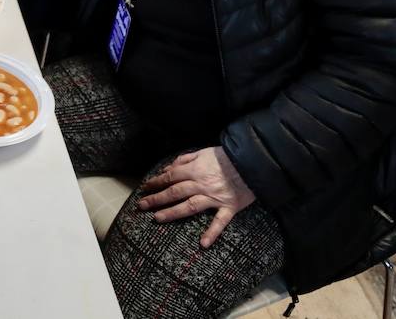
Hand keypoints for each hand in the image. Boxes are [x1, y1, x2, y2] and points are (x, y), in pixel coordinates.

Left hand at [138, 147, 256, 247]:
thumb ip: (184, 160)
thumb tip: (167, 169)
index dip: (156, 182)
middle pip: (175, 192)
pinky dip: (212, 233)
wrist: (253, 162)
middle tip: (142, 205)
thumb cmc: (226, 157)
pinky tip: (203, 244)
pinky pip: (219, 222)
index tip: (145, 188)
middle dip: (156, 199)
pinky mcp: (229, 207)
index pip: (170, 177)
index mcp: (195, 170)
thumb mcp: (202, 152)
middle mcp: (202, 185)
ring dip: (173, 213)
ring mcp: (215, 197)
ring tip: (158, 218)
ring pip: (190, 206)